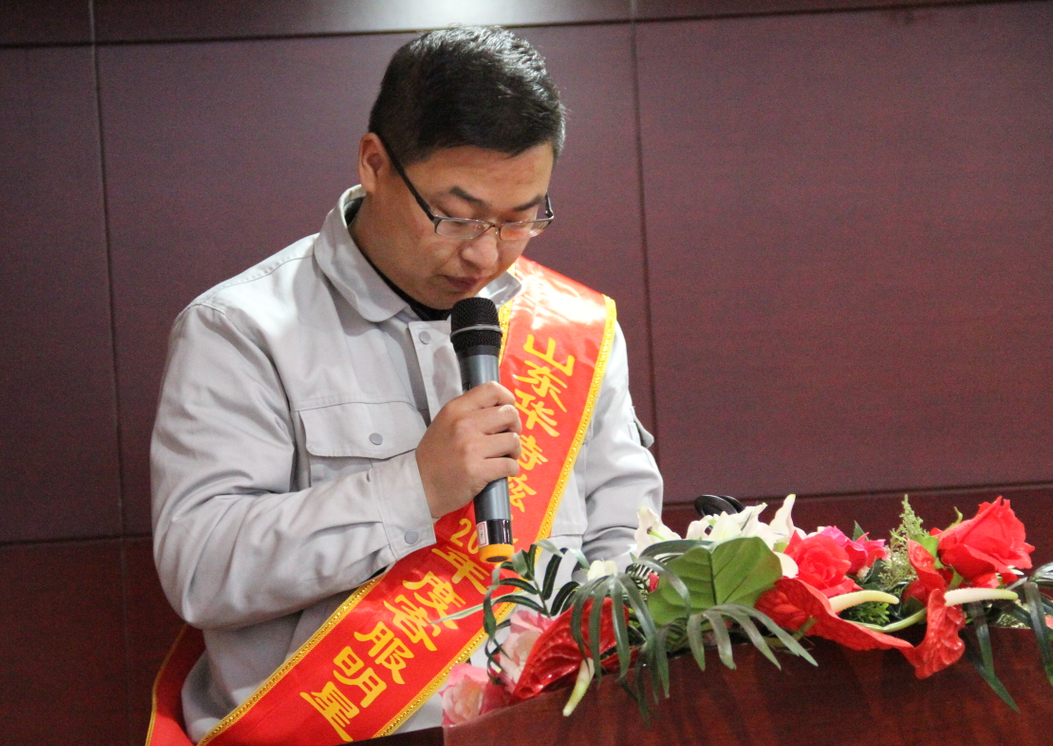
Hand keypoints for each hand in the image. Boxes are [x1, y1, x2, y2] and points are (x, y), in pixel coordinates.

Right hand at [416, 381, 521, 518]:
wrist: (420, 485)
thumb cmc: (435, 455)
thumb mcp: (445, 423)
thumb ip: (469, 412)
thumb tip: (502, 408)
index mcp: (456, 409)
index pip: (492, 389)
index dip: (507, 398)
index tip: (508, 411)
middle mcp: (464, 424)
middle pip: (509, 414)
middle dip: (515, 426)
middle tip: (507, 437)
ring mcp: (471, 448)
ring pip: (513, 440)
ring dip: (514, 451)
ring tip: (505, 456)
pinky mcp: (478, 471)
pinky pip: (510, 465)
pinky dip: (511, 469)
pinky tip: (502, 471)